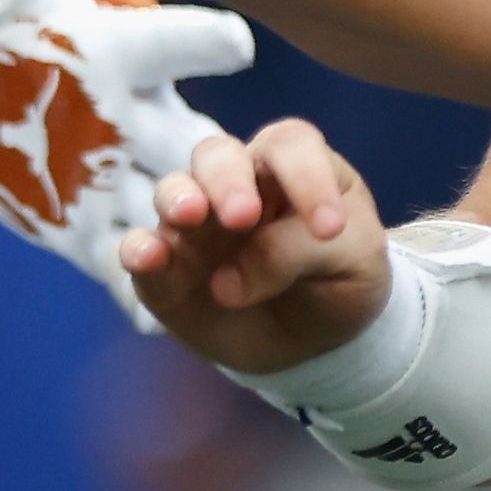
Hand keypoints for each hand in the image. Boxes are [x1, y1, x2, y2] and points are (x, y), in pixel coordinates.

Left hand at [0, 0, 257, 330]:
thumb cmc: (2, 25)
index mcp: (119, 57)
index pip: (164, 44)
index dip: (200, 44)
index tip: (235, 46)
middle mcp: (134, 120)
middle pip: (191, 146)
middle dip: (218, 173)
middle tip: (241, 200)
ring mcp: (118, 178)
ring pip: (165, 211)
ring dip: (181, 235)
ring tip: (195, 258)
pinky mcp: (85, 225)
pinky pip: (118, 263)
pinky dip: (135, 292)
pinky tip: (145, 324)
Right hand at [120, 121, 394, 376]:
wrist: (313, 343)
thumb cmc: (339, 282)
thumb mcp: (353, 264)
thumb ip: (300, 253)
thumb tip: (225, 280)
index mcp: (291, 170)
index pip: (291, 146)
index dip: (307, 176)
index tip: (330, 229)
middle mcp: (236, 186)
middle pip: (217, 154)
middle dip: (226, 179)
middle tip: (242, 216)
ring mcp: (195, 227)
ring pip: (173, 190)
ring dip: (178, 198)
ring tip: (189, 216)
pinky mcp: (165, 272)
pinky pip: (139, 248)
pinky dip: (138, 249)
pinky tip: (148, 257)